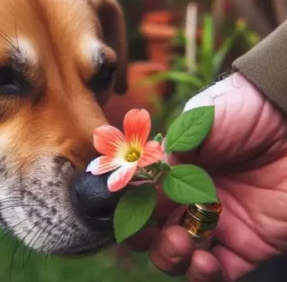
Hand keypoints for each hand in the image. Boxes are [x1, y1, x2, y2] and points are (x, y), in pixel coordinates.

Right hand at [121, 73, 286, 280]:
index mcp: (175, 171)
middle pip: (153, 229)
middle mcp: (191, 199)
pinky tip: (204, 261)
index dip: (131, 207)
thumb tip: (145, 172)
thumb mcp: (201, 117)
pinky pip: (219, 272)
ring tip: (181, 244)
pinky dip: (203, 274)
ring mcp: (218, 223)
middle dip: (144, 236)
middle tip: (150, 230)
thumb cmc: (247, 111)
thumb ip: (171, 145)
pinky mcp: (248, 244)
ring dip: (169, 256)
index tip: (130, 209)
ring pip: (179, 253)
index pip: (141, 196)